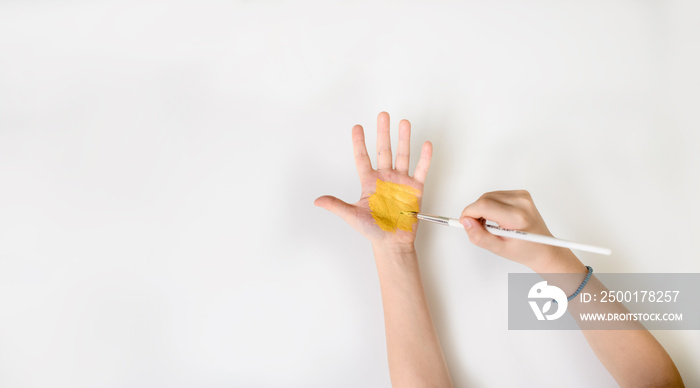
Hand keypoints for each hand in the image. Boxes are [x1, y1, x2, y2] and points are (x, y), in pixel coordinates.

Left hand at [314, 112, 431, 246]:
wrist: (392, 244)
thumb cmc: (373, 230)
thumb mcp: (351, 216)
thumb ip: (336, 205)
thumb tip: (317, 200)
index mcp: (369, 182)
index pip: (362, 157)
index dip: (359, 142)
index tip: (357, 127)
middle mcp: (385, 178)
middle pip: (384, 149)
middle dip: (383, 132)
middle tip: (383, 115)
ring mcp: (401, 182)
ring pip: (402, 154)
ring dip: (403, 138)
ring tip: (404, 122)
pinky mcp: (415, 189)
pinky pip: (421, 170)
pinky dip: (424, 158)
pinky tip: (425, 144)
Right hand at [459, 190, 575, 270]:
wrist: (544, 248)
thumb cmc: (525, 250)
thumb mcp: (499, 249)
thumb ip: (479, 236)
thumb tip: (466, 222)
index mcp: (517, 217)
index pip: (484, 205)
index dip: (469, 213)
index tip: (464, 223)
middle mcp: (521, 202)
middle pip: (485, 199)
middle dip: (475, 212)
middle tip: (477, 227)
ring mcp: (523, 196)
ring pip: (489, 196)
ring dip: (482, 208)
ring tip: (489, 225)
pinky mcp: (521, 194)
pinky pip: (496, 195)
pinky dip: (491, 205)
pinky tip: (496, 218)